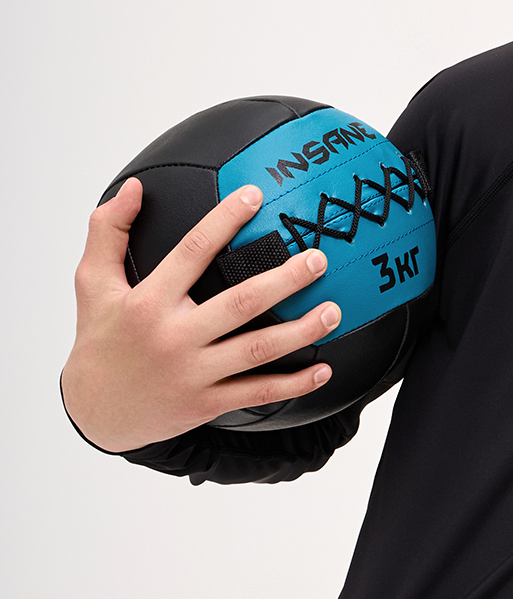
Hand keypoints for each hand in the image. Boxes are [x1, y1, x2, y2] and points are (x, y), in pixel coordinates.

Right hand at [61, 177, 341, 452]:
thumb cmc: (100, 340)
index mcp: (148, 302)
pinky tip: (323, 370)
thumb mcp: (92, 283)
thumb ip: (107, 231)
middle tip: (317, 260)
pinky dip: (294, 385)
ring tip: (334, 311)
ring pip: (256, 350)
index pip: (191, 252)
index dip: (224, 220)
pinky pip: (257, 393)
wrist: (96, 411)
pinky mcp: (206, 403)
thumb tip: (134, 187)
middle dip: (284, 281)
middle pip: (239, 303)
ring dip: (300, 331)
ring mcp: (193, 373)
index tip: (254, 196)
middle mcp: (174, 336)